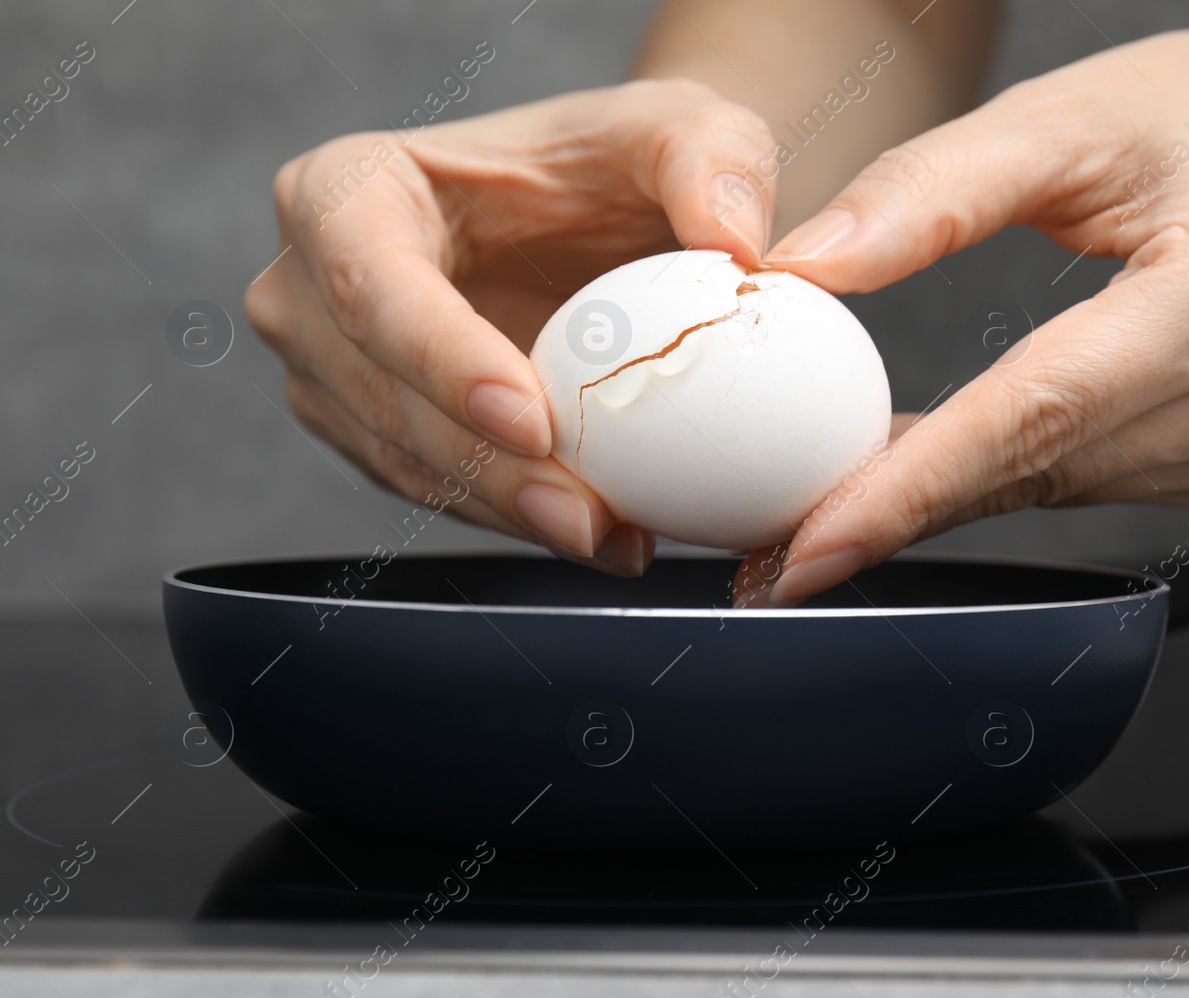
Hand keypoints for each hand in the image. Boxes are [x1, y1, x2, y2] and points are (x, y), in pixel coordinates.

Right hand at [246, 79, 775, 573]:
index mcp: (348, 188)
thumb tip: (734, 240)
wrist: (602, 220)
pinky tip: (604, 535)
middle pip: (379, 394)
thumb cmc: (619, 162)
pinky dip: (517, 521)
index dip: (443, 360)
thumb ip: (715, 156)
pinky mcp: (375, 434)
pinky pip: (437, 494)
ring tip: (610, 535)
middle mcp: (312, 286)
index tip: (534, 420)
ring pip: (404, 463)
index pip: (373, 283)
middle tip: (586, 514)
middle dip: (484, 467)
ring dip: (508, 513)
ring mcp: (333, 371)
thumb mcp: (680, 128)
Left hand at [738, 9, 1188, 605]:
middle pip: (1043, 468)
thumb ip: (931, 190)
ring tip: (850, 477)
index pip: (1040, 412)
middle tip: (781, 538)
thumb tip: (806, 270)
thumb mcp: (1068, 115)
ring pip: (1062, 491)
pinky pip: (1098, 485)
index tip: (814, 545)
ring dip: (953, 488)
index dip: (915, 487)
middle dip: (903, 505)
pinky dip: (1018, 472)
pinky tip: (959, 451)